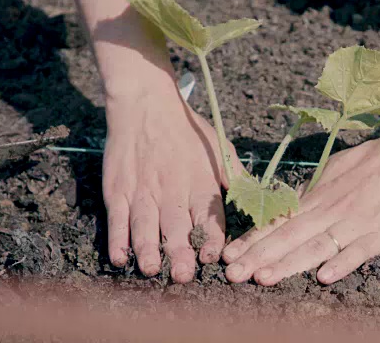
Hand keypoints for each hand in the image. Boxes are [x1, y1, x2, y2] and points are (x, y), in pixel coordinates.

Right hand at [103, 88, 240, 282]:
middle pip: (176, 227)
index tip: (211, 258)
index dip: (211, 239)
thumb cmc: (189, 131)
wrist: (147, 105)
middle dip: (180, 253)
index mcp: (200, 184)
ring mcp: (143, 192)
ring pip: (145, 226)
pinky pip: (117, 219)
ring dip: (148, 250)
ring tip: (151, 270)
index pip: (209, 218)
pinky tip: (120, 258)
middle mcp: (172, 191)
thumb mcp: (221, 150)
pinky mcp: (119, 190)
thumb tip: (262, 199)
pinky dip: (117, 240)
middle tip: (182, 276)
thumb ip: (238, 178)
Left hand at [221, 124, 379, 284]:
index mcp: (319, 196)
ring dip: (289, 263)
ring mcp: (358, 221)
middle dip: (259, 257)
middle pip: (290, 237)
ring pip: (318, 245)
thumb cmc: (376, 159)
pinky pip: (361, 249)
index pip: (280, 222)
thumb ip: (314, 191)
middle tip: (232, 274)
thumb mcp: (336, 169)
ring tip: (264, 278)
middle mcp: (332, 210)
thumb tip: (291, 205)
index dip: (254, 240)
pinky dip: (343, 262)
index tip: (229, 255)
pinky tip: (324, 277)